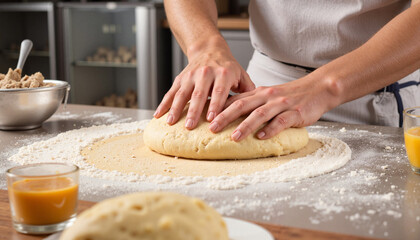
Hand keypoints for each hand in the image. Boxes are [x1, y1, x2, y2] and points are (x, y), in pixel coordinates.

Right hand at [154, 44, 254, 129]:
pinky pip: (170, 92)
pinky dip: (163, 104)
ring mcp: (191, 76)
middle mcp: (205, 73)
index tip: (212, 119)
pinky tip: (158, 115)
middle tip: (190, 126)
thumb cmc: (228, 67)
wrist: (210, 49)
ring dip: (175, 109)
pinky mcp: (180, 78)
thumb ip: (248, 91)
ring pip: (182, 93)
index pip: (219, 91)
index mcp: (223, 73)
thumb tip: (256, 109)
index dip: (215, 106)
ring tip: (171, 123)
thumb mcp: (241, 75)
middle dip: (194, 111)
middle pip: (198, 94)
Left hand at [208, 75, 340, 140]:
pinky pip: (281, 121)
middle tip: (212, 128)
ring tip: (234, 137)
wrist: (317, 89)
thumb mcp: (268, 96)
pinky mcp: (295, 113)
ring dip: (245, 126)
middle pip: (242, 106)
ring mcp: (281, 104)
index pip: (235, 100)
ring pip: (259, 114)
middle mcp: (267, 97)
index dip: (219, 108)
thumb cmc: (291, 96)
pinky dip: (271, 129)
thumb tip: (231, 114)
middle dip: (225, 117)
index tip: (204, 117)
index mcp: (258, 93)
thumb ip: (252, 104)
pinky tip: (262, 137)